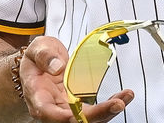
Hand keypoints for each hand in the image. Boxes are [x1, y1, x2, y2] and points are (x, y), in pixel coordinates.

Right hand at [20, 36, 134, 122]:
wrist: (42, 63)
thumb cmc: (37, 58)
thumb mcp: (36, 49)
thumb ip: (44, 56)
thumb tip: (57, 67)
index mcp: (37, 96)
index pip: (48, 113)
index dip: (65, 117)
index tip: (82, 112)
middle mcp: (53, 108)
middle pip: (74, 121)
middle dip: (97, 115)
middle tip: (117, 103)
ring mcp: (68, 110)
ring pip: (89, 120)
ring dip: (109, 111)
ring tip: (126, 96)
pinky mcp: (80, 108)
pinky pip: (97, 112)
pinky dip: (111, 105)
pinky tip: (124, 96)